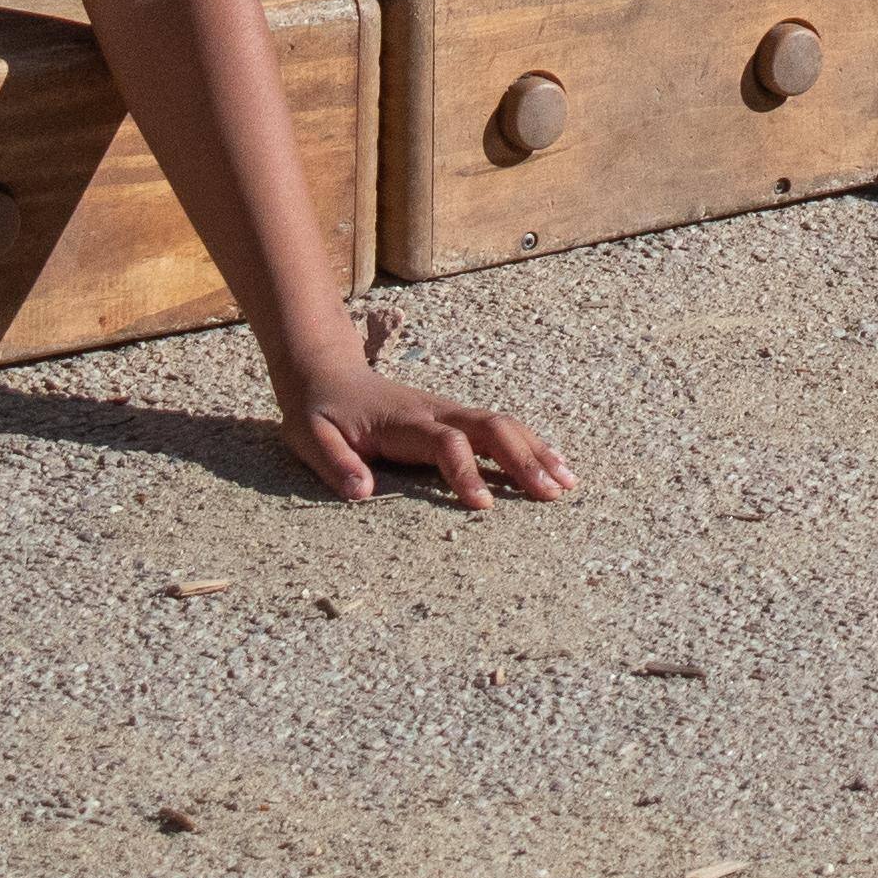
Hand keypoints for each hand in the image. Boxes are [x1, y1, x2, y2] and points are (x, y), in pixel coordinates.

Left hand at [278, 346, 574, 510]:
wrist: (327, 371)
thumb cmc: (320, 412)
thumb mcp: (310, 438)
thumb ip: (335, 464)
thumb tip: (362, 493)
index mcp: (404, 421)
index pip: (446, 443)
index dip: (465, 472)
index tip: (482, 506)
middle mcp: (435, 411)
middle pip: (489, 428)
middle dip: (523, 460)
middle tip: (551, 495)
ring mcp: (449, 411)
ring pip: (503, 425)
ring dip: (536, 451)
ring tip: (567, 482)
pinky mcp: (454, 417)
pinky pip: (499, 427)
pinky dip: (530, 444)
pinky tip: (551, 464)